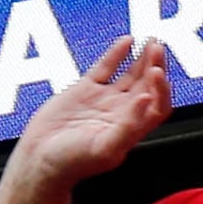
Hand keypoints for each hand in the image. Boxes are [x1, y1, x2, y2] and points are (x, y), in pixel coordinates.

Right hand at [11, 37, 172, 186]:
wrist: (40, 158)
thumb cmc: (73, 162)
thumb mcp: (105, 148)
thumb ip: (128, 125)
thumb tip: (146, 100)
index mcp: (132, 128)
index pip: (158, 105)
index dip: (162, 89)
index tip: (157, 72)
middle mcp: (122, 112)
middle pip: (148, 85)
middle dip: (155, 67)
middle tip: (158, 47)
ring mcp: (104, 100)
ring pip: (130, 74)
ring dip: (142, 59)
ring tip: (152, 41)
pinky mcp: (84, 90)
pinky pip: (105, 68)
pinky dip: (116, 55)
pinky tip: (126, 41)